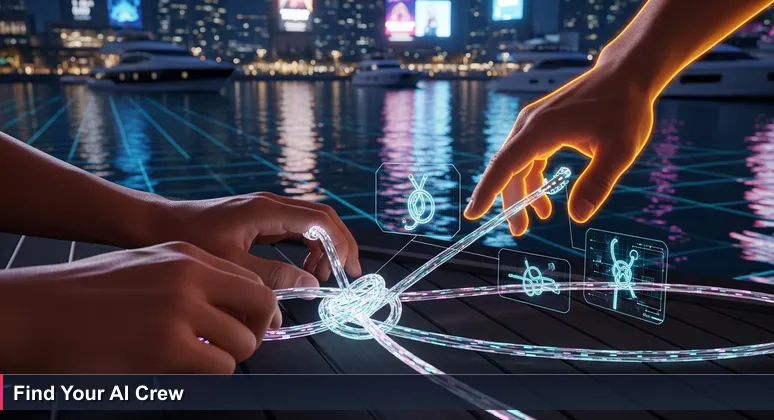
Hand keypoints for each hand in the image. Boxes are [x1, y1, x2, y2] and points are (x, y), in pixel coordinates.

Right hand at [0, 242, 276, 373]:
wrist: (34, 311)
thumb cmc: (84, 295)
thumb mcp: (146, 267)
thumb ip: (190, 281)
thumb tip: (228, 310)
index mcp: (187, 254)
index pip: (250, 279)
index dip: (256, 308)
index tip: (249, 325)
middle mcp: (190, 274)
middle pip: (262, 304)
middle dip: (256, 330)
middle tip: (234, 346)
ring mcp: (181, 308)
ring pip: (244, 341)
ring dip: (228, 356)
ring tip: (198, 358)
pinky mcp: (167, 345)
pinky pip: (220, 366)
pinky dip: (209, 373)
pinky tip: (181, 367)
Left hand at [153, 192, 361, 289]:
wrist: (160, 224)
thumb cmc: (191, 240)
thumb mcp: (233, 264)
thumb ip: (274, 276)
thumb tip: (311, 286)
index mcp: (267, 210)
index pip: (320, 221)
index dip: (339, 245)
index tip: (345, 271)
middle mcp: (271, 204)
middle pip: (322, 217)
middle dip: (340, 244)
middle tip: (347, 273)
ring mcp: (266, 209)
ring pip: (311, 222)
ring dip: (323, 247)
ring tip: (319, 276)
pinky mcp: (260, 218)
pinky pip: (296, 227)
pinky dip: (308, 246)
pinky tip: (303, 267)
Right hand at [464, 64, 655, 234]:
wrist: (626, 75)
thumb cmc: (624, 109)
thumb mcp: (619, 150)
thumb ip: (596, 183)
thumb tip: (578, 216)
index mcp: (541, 129)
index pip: (504, 165)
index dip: (487, 191)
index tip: (473, 214)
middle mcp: (530, 124)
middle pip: (507, 168)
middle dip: (510, 201)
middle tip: (519, 231)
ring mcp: (534, 123)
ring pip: (516, 164)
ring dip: (522, 192)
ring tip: (536, 218)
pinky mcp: (542, 125)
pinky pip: (527, 157)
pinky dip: (532, 178)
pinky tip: (545, 199)